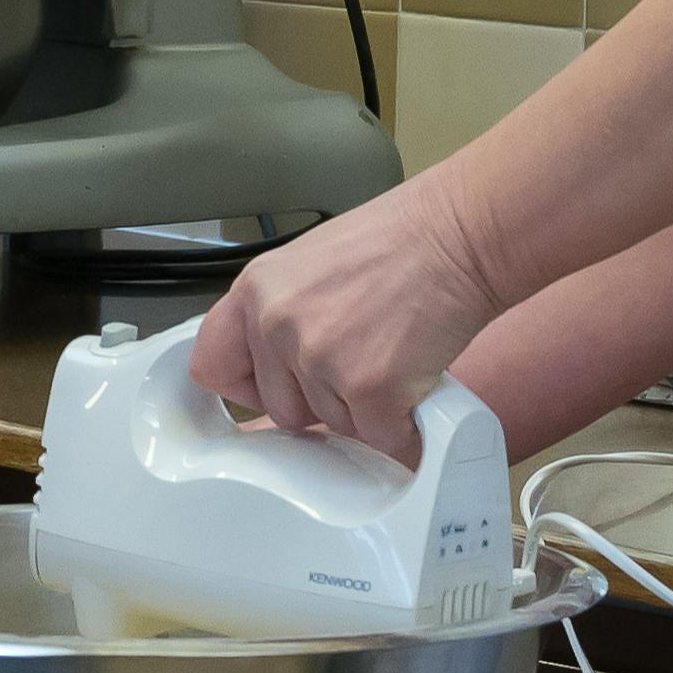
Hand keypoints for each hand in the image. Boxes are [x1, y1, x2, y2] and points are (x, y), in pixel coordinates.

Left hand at [187, 172, 504, 459]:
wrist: (460, 234)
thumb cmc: (401, 244)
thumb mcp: (311, 266)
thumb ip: (282, 313)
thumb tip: (276, 367)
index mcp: (256, 290)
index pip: (211, 366)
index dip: (244, 388)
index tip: (269, 391)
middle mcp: (276, 323)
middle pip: (281, 409)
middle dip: (322, 400)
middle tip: (362, 361)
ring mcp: (318, 357)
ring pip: (333, 425)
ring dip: (366, 408)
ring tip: (394, 354)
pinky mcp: (367, 388)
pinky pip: (381, 438)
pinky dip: (405, 427)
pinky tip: (417, 385)